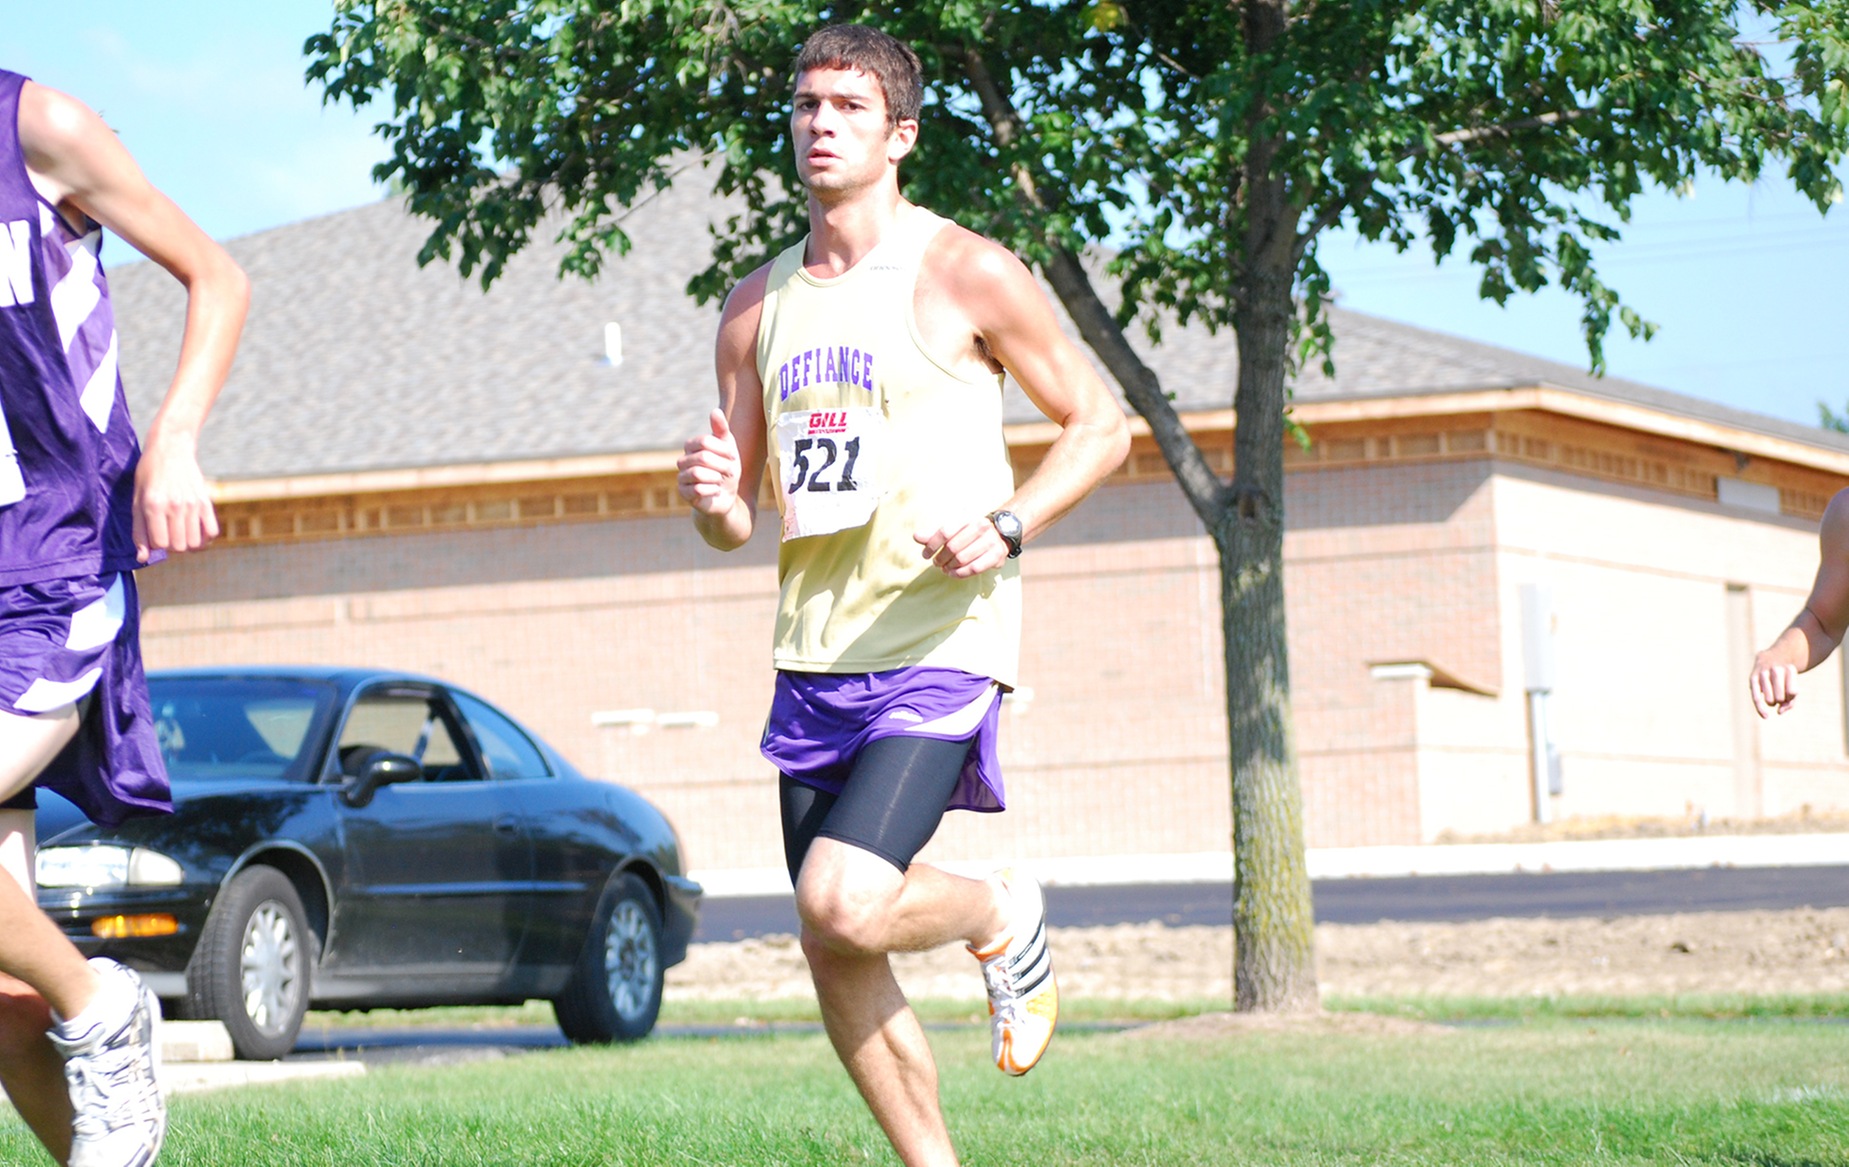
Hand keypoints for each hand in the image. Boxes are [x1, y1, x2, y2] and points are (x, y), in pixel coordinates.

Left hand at [133, 430, 216, 560]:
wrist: (171, 448)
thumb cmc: (149, 475)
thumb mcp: (136, 500)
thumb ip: (138, 531)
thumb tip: (142, 559)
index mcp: (153, 505)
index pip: (160, 543)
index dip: (156, 544)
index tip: (154, 533)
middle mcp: (174, 506)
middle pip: (178, 546)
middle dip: (171, 545)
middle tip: (167, 532)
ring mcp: (193, 504)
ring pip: (195, 543)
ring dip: (187, 543)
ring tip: (180, 532)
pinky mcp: (206, 502)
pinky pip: (212, 533)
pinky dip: (204, 538)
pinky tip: (195, 531)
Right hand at [677, 408, 741, 516]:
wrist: (726, 496)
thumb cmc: (726, 469)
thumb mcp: (728, 448)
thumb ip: (721, 430)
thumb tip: (715, 411)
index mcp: (691, 447)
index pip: (704, 441)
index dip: (722, 449)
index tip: (732, 456)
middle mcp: (682, 461)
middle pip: (703, 457)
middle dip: (722, 465)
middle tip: (730, 471)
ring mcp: (681, 477)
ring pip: (697, 473)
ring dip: (716, 477)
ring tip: (721, 481)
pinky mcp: (684, 493)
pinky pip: (698, 489)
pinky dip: (712, 490)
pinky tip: (716, 491)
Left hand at [914, 516, 1008, 578]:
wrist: (1001, 534)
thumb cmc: (970, 534)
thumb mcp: (953, 530)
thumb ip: (934, 534)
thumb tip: (916, 537)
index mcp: (968, 518)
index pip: (945, 532)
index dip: (932, 545)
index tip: (925, 555)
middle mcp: (980, 527)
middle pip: (952, 547)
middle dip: (940, 558)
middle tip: (936, 563)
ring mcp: (990, 541)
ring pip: (962, 558)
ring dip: (949, 567)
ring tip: (944, 569)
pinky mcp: (997, 555)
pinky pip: (974, 568)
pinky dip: (960, 573)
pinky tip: (953, 574)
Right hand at [1749, 655, 1798, 718]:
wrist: (1771, 658)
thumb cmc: (1784, 676)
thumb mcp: (1793, 686)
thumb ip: (1791, 702)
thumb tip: (1779, 712)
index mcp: (1789, 669)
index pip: (1792, 692)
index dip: (1791, 697)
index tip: (1789, 694)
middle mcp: (1776, 669)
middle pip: (1780, 697)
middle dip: (1781, 701)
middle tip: (1780, 695)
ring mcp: (1763, 673)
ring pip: (1769, 699)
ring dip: (1772, 703)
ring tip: (1772, 696)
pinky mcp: (1752, 678)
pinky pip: (1756, 697)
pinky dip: (1760, 709)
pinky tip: (1765, 716)